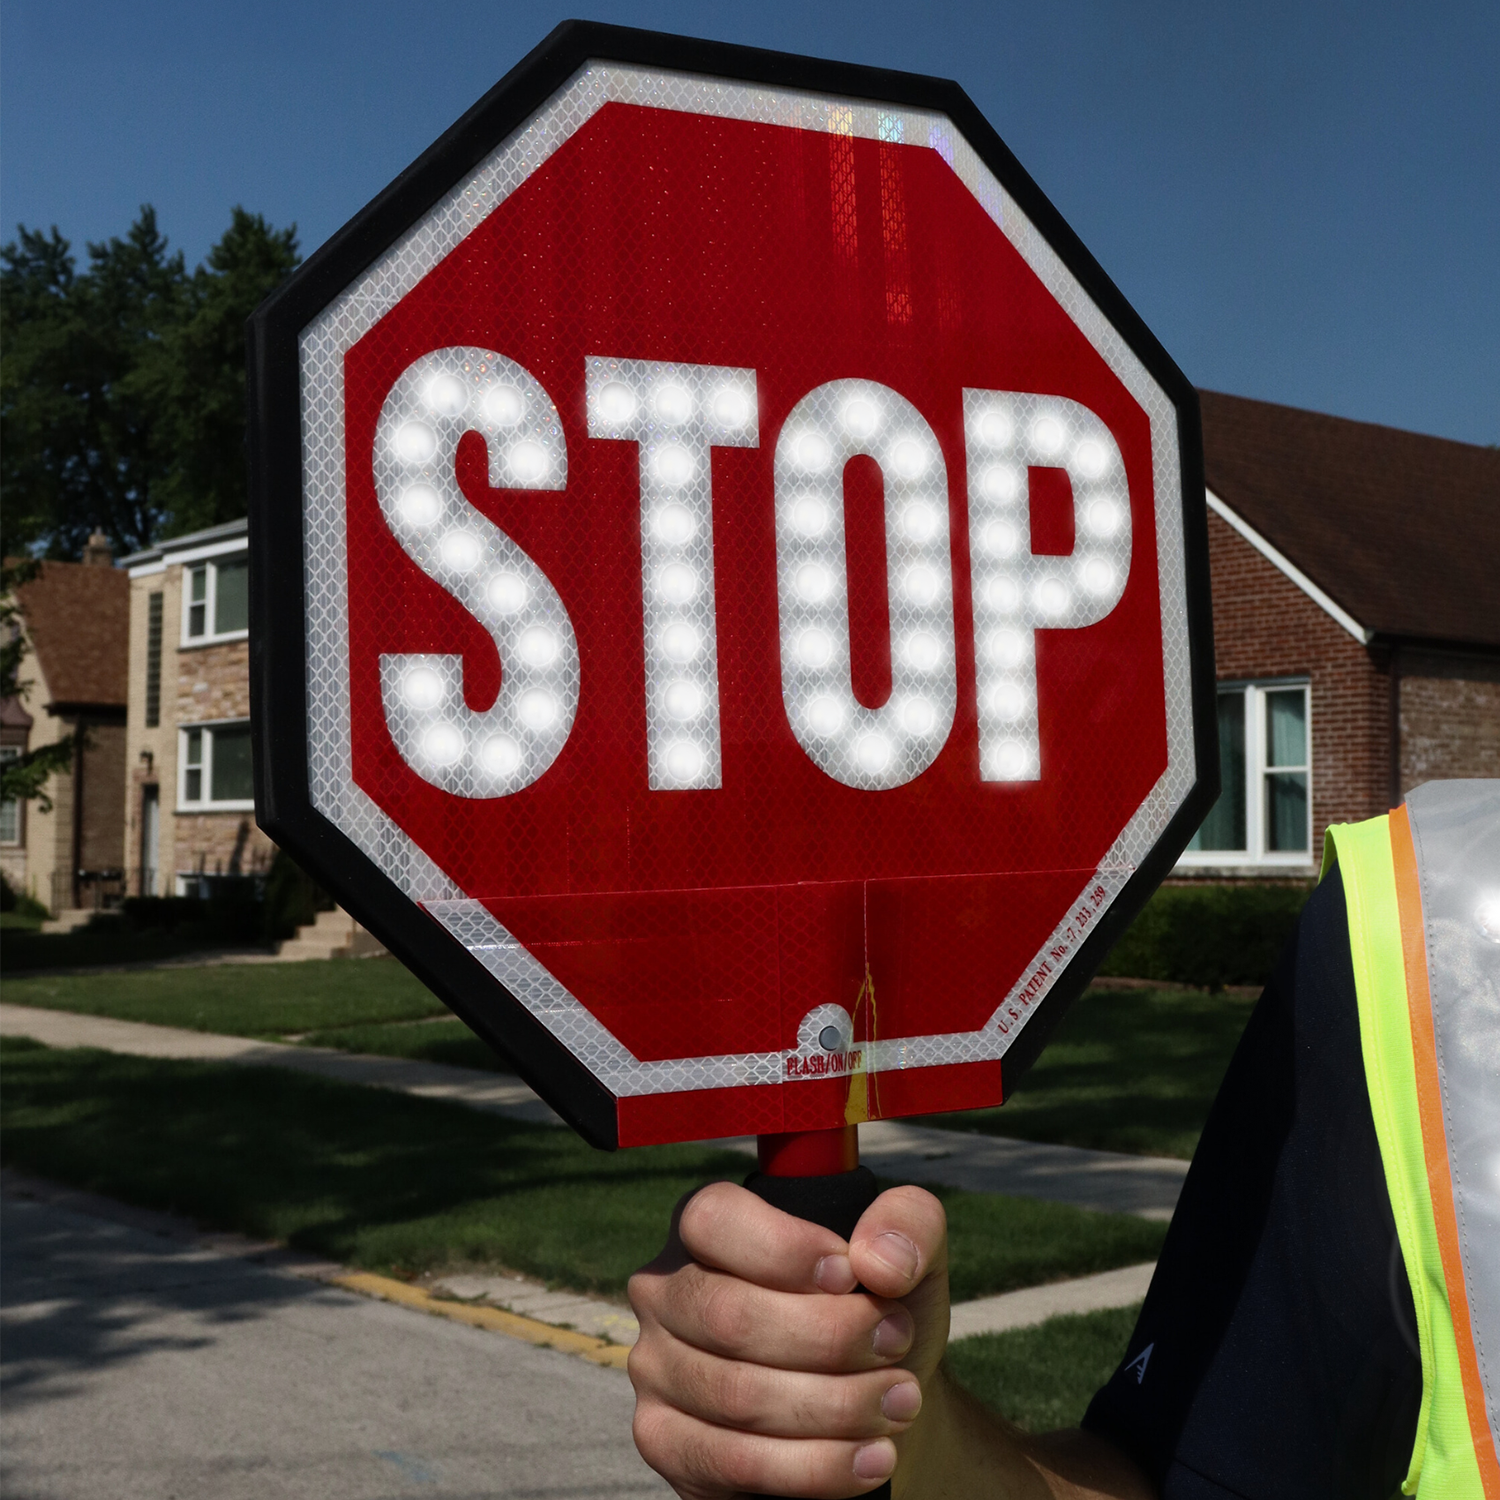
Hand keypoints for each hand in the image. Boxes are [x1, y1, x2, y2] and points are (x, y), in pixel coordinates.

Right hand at [627, 1179, 949, 1497]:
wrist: (872, 1399)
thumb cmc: (875, 1309)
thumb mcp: (907, 1252)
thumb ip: (907, 1223)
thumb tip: (878, 1260)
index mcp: (705, 1226)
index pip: (713, 1220)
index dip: (785, 1249)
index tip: (852, 1277)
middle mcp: (666, 1291)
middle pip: (731, 1316)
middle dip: (831, 1338)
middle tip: (896, 1345)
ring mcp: (656, 1370)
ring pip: (738, 1396)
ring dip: (835, 1406)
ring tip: (899, 1403)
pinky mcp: (667, 1444)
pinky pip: (734, 1463)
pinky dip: (815, 1467)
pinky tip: (870, 1457)